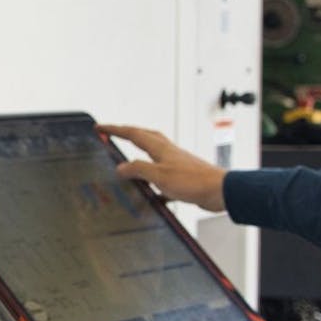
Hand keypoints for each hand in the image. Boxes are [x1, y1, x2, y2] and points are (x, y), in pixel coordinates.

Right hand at [96, 124, 226, 212]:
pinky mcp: (182, 177)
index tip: (100, 128)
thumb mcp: (159, 175)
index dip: (114, 130)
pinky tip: (150, 192)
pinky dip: (152, 180)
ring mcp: (175, 163)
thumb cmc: (193, 181)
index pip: (132, 133)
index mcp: (160, 147)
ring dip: (139, 155)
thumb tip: (121, 167)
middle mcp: (167, 152)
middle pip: (144, 137)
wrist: (219, 191)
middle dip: (127, 134)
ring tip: (127, 162)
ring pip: (152, 155)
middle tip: (114, 135)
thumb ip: (138, 170)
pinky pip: (162, 176)